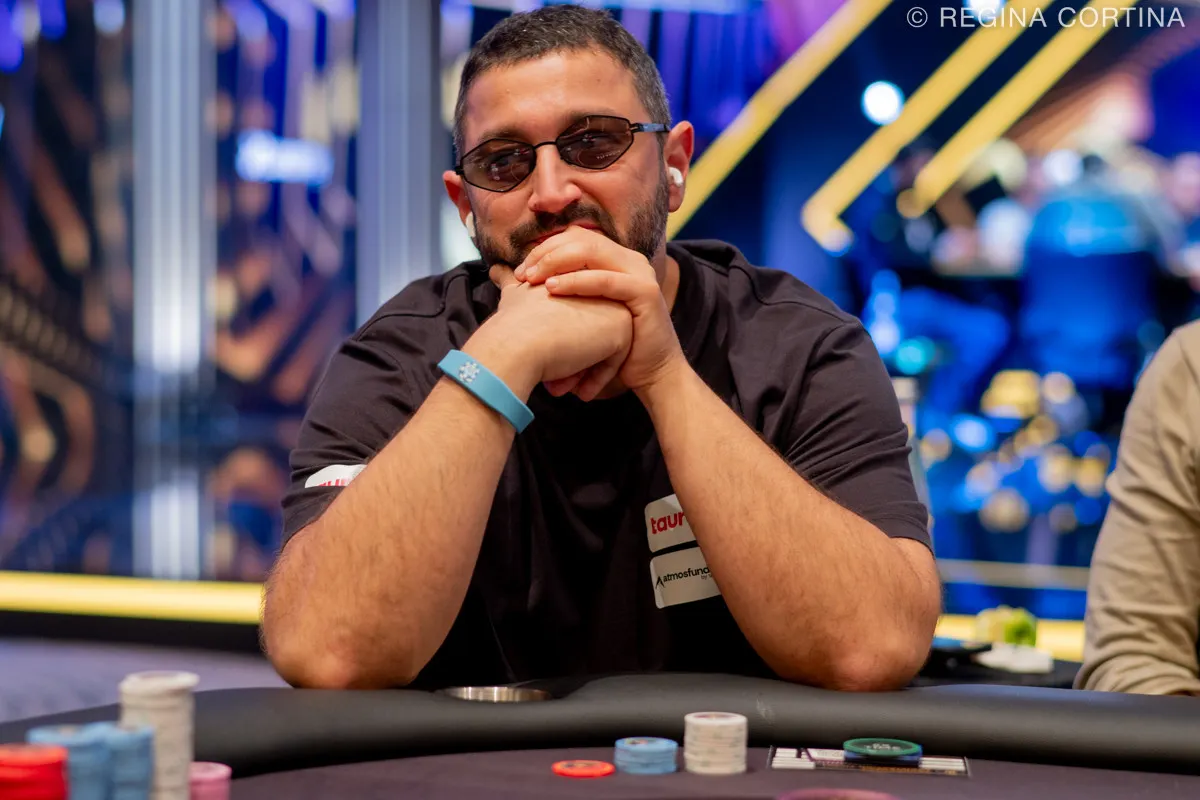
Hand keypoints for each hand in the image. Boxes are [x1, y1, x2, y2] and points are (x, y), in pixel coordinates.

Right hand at [471, 264, 632, 401]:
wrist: (518, 342)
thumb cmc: (513, 323)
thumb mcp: (514, 295)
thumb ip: (512, 283)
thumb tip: (498, 271)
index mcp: (573, 275)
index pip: (574, 317)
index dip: (559, 342)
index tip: (542, 363)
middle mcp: (596, 285)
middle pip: (590, 332)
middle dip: (572, 361)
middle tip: (553, 382)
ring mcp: (613, 305)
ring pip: (603, 347)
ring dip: (582, 371)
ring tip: (560, 386)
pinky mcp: (623, 327)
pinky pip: (616, 361)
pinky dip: (597, 378)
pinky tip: (579, 391)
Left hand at [515, 228, 684, 392]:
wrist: (651, 373)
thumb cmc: (612, 345)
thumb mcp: (582, 311)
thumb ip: (553, 289)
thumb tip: (501, 274)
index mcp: (615, 259)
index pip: (575, 238)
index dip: (545, 248)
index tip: (519, 271)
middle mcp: (629, 259)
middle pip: (581, 239)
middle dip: (546, 253)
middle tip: (522, 274)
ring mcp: (639, 273)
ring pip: (592, 252)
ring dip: (556, 262)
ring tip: (532, 279)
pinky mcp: (646, 293)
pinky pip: (606, 280)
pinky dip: (577, 282)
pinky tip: (553, 288)